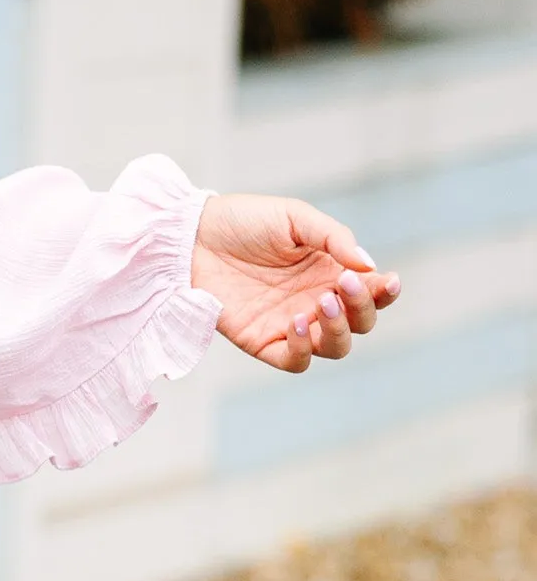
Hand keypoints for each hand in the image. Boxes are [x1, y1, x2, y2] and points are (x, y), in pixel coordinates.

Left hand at [192, 193, 399, 370]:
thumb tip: (370, 266)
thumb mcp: (295, 218)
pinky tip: (297, 323)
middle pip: (360, 324)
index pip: (370, 292)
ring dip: (337, 331)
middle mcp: (316, 301)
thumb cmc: (245, 222)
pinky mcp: (262, 341)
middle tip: (344, 285)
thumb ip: (333, 238)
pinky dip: (304, 350)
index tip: (387, 281)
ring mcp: (291, 324)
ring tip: (322, 303)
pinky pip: (295, 361)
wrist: (193, 235)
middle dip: (362, 309)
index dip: (384, 292)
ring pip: (334, 347)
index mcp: (329, 272)